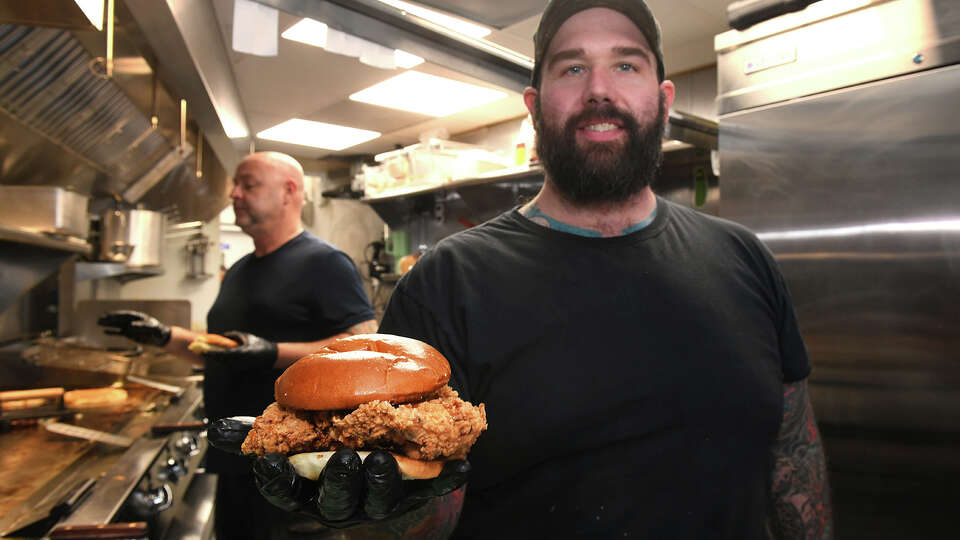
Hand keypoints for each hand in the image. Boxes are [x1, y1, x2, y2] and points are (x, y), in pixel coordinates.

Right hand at [97, 310, 170, 346]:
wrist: (160, 337)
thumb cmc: (158, 331)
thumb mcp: (152, 329)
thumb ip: (142, 327)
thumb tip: (130, 326)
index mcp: (138, 317)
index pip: (125, 315)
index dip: (117, 314)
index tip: (109, 315)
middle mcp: (132, 321)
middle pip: (119, 319)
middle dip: (109, 319)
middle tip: (99, 318)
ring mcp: (130, 327)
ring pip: (117, 325)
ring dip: (108, 324)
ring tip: (98, 322)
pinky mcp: (129, 334)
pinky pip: (119, 332)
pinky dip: (112, 332)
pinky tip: (105, 331)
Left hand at [200, 331, 277, 370]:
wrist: (269, 356)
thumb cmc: (258, 344)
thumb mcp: (245, 336)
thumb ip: (232, 335)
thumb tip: (221, 336)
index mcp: (240, 353)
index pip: (221, 354)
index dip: (210, 352)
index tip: (201, 350)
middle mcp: (237, 362)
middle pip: (218, 360)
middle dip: (208, 355)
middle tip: (197, 350)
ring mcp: (238, 366)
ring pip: (221, 362)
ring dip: (212, 358)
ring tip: (202, 352)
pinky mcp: (239, 368)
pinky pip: (226, 363)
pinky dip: (219, 359)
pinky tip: (213, 355)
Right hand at [255, 449, 469, 527]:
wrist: (387, 469)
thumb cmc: (333, 449)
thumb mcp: (297, 443)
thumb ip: (263, 435)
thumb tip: (219, 429)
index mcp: (311, 488)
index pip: (288, 492)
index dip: (279, 481)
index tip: (271, 465)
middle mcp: (344, 501)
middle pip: (339, 499)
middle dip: (341, 482)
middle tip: (344, 461)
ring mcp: (381, 501)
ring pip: (381, 498)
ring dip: (385, 480)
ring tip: (386, 460)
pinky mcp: (417, 495)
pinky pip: (433, 489)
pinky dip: (445, 479)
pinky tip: (460, 466)